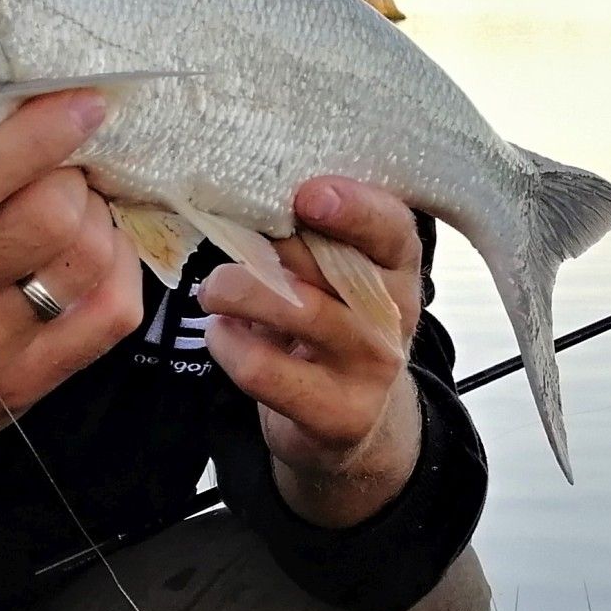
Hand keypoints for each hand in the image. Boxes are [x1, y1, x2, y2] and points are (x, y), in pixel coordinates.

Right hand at [0, 91, 144, 500]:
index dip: (34, 137)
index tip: (78, 101)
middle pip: (43, 224)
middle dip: (71, 173)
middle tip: (63, 158)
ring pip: (85, 268)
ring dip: (98, 217)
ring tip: (77, 200)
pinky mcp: (11, 395)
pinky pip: (106, 322)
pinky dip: (118, 271)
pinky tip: (97, 250)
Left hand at [198, 177, 425, 527]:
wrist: (347, 419)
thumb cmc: (326, 322)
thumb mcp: (328, 273)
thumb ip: (306, 235)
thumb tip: (244, 191)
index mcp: (397, 264)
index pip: (392, 227)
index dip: (354, 207)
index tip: (307, 194)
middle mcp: (393, 313)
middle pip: (334, 266)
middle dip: (270, 246)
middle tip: (226, 237)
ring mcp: (371, 367)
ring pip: (298, 313)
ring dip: (237, 291)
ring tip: (214, 289)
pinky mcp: (340, 413)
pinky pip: (266, 369)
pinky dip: (229, 345)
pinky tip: (223, 334)